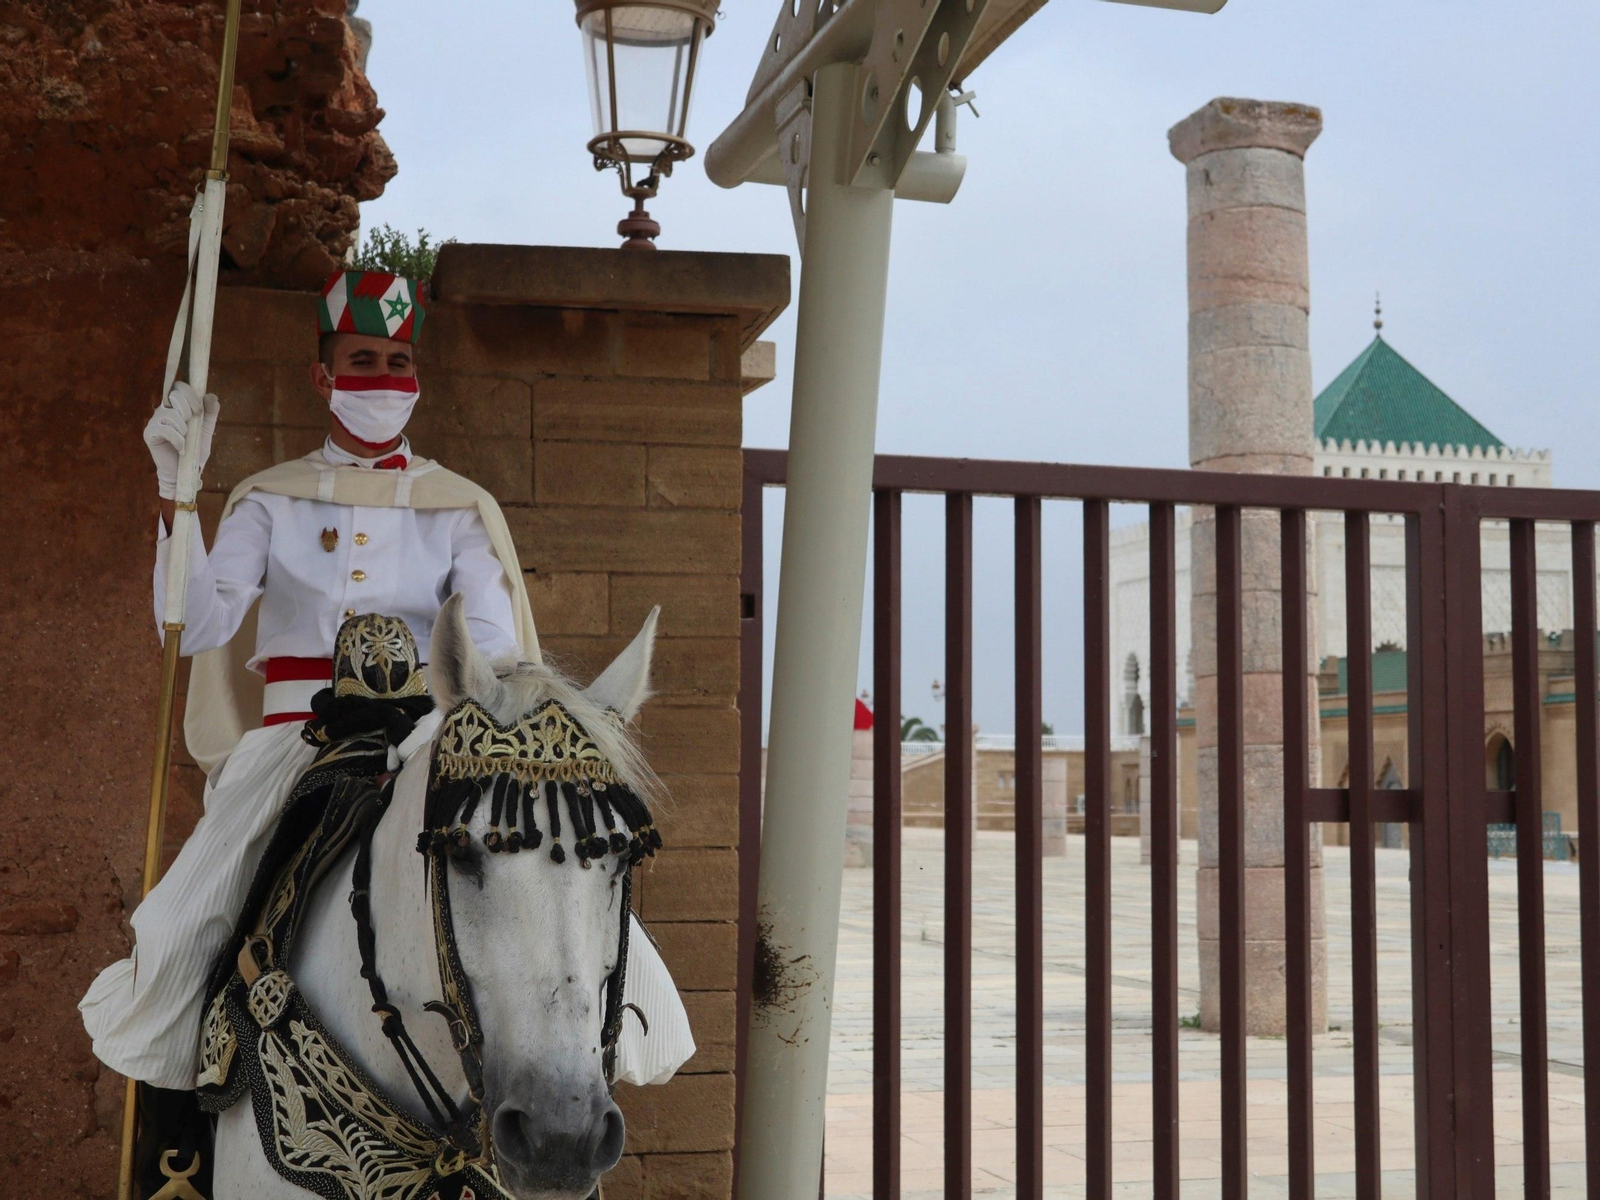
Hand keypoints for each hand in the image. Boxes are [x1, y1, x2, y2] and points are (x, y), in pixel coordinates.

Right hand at [144, 381, 218, 499]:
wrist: (185, 471)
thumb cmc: (195, 449)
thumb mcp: (206, 430)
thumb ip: (210, 412)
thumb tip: (211, 396)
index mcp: (177, 405)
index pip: (180, 386)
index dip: (191, 395)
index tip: (199, 411)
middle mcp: (164, 410)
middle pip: (175, 396)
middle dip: (189, 411)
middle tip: (191, 427)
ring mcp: (155, 421)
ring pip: (172, 414)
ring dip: (184, 429)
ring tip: (186, 440)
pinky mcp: (149, 434)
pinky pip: (166, 430)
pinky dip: (178, 441)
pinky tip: (181, 449)